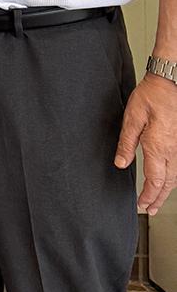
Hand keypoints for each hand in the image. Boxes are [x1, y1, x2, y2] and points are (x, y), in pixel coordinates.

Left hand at [114, 74, 176, 213]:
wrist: (171, 83)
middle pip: (168, 183)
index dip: (148, 196)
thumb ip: (126, 143)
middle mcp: (172, 151)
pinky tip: (168, 179)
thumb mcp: (132, 118)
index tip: (142, 205)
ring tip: (158, 199)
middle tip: (150, 209)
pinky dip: (173, 178)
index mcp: (157, 147)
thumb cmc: (152, 96)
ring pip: (175, 176)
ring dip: (166, 190)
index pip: (154, 181)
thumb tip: (120, 163)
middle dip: (158, 198)